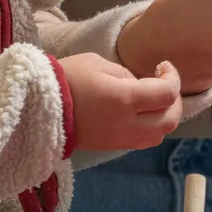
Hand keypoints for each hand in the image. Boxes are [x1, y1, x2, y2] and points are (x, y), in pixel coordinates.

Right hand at [59, 52, 182, 151]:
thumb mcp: (98, 64)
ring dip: (164, 116)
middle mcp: (128, 124)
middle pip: (170, 120)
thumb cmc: (66, 79)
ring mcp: (121, 139)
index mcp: (124, 100)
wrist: (37, 110)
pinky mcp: (112, 147)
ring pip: (159, 135)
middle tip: (164, 82)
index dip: (173, 77)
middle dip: (174, 100)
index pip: (167, 94)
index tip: (163, 66)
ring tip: (153, 98)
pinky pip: (143, 141)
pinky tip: (139, 111)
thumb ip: (126, 75)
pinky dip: (151, 126)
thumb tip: (140, 85)